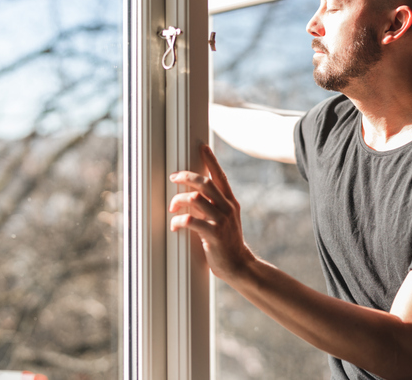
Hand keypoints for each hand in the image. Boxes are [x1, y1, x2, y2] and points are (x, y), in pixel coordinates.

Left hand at [169, 144, 254, 280]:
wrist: (239, 265)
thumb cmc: (227, 243)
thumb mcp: (225, 220)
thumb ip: (213, 206)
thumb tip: (193, 195)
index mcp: (230, 203)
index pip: (220, 177)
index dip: (211, 161)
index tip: (203, 147)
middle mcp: (227, 208)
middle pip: (205, 183)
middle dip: (186, 177)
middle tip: (174, 178)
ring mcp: (221, 221)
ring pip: (196, 199)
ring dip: (179, 201)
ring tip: (172, 209)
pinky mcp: (213, 235)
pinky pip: (191, 221)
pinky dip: (178, 221)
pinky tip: (175, 226)